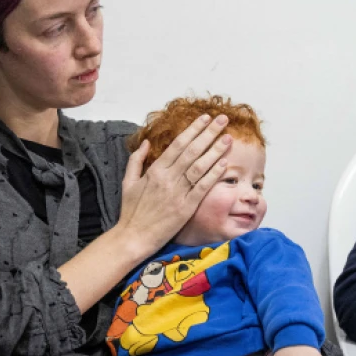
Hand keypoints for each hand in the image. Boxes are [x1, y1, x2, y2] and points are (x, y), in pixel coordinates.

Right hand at [115, 114, 231, 258]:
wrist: (133, 237)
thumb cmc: (131, 211)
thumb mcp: (128, 182)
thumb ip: (137, 160)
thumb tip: (147, 142)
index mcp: (155, 171)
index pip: (178, 144)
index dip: (193, 130)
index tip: (205, 118)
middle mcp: (167, 179)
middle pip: (192, 150)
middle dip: (209, 133)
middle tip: (222, 119)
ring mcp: (178, 193)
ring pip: (199, 166)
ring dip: (215, 150)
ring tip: (227, 137)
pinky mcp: (186, 208)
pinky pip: (202, 187)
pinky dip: (214, 174)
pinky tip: (224, 162)